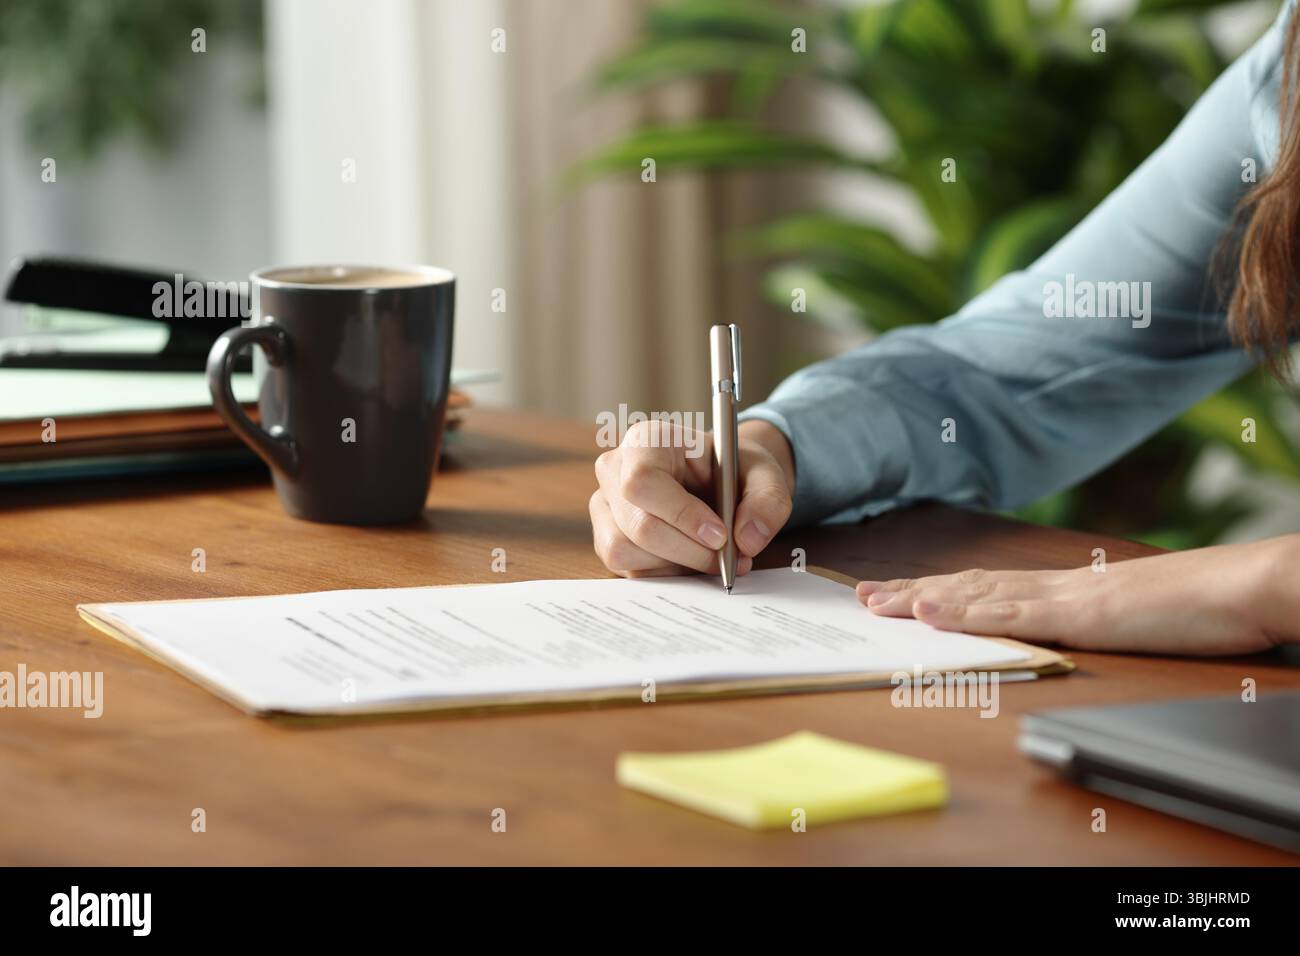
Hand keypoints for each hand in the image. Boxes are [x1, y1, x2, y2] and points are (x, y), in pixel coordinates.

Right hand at [590, 418, 795, 577]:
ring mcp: (605, 506)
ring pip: (626, 551)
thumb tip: (746, 541)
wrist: (721, 483)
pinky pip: (627, 569)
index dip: (680, 514)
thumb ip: (767, 502)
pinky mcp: (607, 537)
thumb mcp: (766, 475)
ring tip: (711, 556)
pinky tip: (690, 559)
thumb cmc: (735, 471)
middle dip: (689, 551)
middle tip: (727, 557)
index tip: (719, 535)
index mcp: (646, 440)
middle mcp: (614, 470)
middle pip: (638, 524)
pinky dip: (665, 573)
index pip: (642, 482)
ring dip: (677, 565)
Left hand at [856, 536, 1299, 655]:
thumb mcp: (1123, 617)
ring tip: (874, 602)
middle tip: (859, 597)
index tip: (891, 595)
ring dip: (918, 598)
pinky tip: (928, 612)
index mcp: (1059, 589)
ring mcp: (1059, 597)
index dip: (933, 591)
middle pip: (964, 588)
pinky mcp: (1075, 613)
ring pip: (974, 596)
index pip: (982, 589)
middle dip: (908, 593)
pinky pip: (1008, 614)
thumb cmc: (1190, 606)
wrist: (1236, 588)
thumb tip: (1058, 627)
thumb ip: (1085, 619)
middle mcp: (1049, 586)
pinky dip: (963, 612)